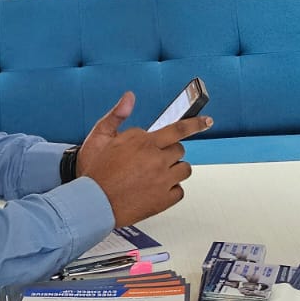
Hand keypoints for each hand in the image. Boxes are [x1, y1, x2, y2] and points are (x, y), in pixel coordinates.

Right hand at [75, 92, 209, 226]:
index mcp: (144, 142)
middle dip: (168, 152)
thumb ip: (117, 115)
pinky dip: (171, 191)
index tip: (207, 121)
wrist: (92, 203)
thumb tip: (129, 97)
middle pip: (179, 149)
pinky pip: (179, 191)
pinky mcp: (163, 200)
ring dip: (174, 170)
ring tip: (156, 174)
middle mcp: (156, 159)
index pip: (178, 129)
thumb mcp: (100, 136)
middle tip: (153, 159)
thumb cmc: (95, 172)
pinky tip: (156, 189)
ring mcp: (162, 180)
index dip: (195, 124)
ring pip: (184, 170)